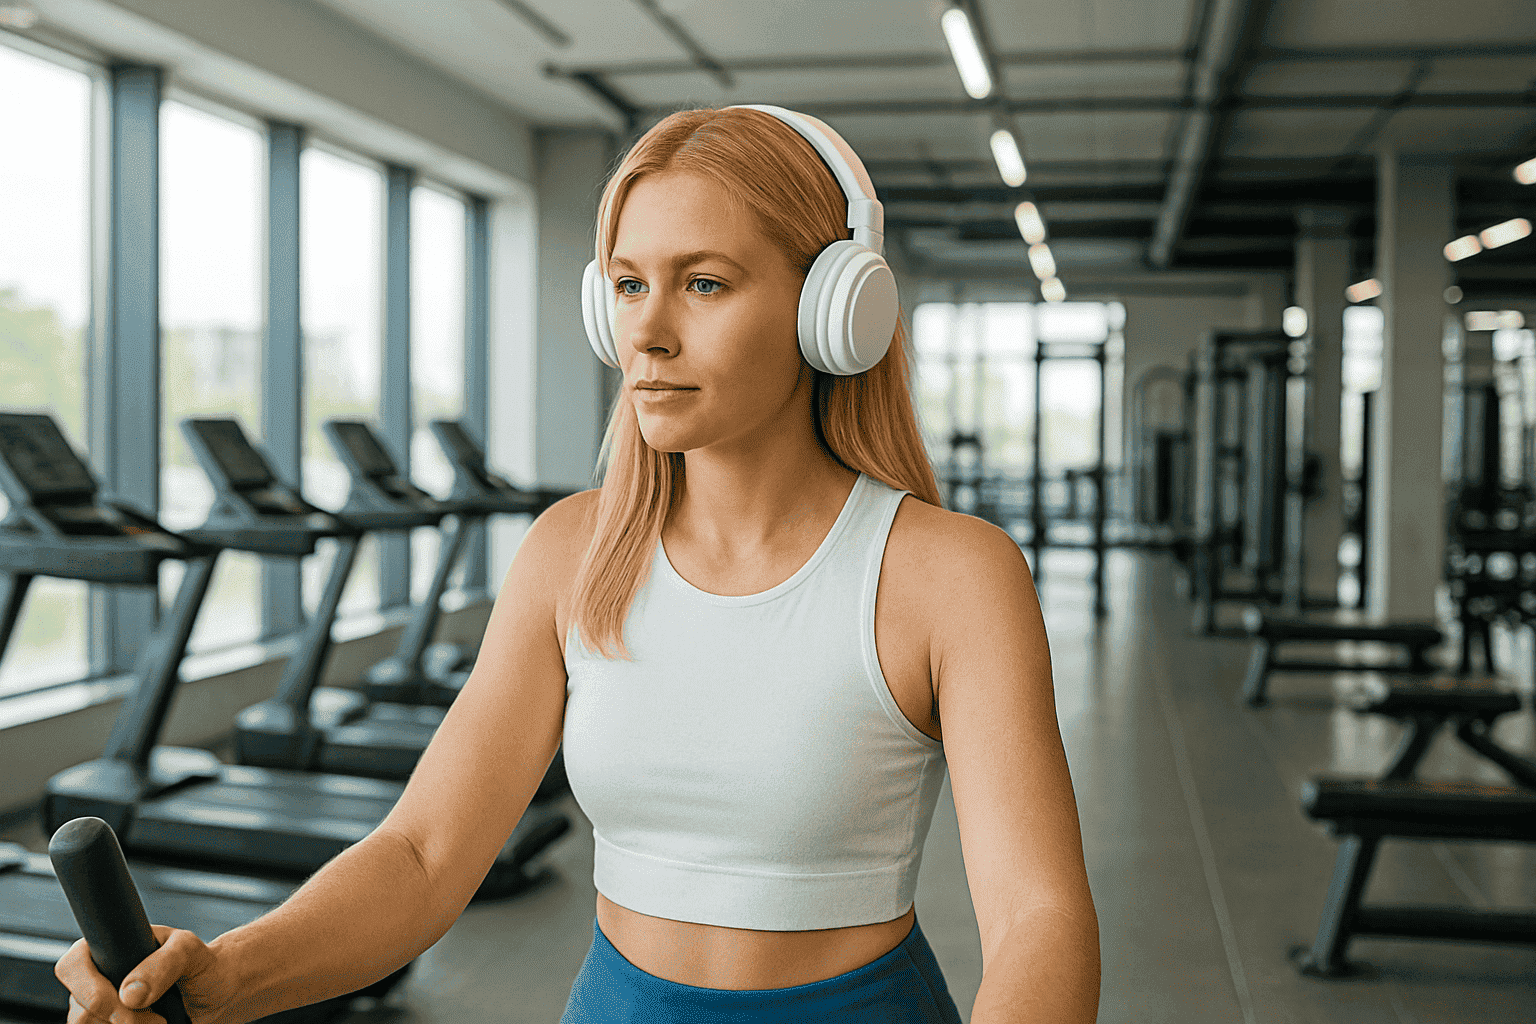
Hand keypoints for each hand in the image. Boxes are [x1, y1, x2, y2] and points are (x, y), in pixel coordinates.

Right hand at [56, 925, 225, 1023]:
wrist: (218, 995)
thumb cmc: (203, 967)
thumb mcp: (191, 952)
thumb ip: (165, 963)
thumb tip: (130, 993)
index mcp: (108, 950)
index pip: (72, 966)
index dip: (92, 989)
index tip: (130, 1002)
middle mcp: (97, 980)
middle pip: (79, 1010)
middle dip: (119, 1019)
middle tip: (156, 1019)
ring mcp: (100, 1009)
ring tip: (159, 1022)